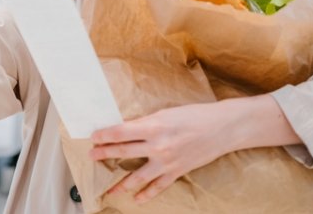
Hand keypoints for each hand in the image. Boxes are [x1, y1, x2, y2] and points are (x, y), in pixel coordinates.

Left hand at [89, 102, 227, 202]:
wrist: (221, 128)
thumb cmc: (194, 115)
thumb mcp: (166, 113)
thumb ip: (146, 123)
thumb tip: (127, 129)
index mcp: (153, 126)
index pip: (121, 132)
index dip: (104, 135)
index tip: (93, 137)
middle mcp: (157, 145)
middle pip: (124, 152)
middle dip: (105, 154)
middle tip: (91, 156)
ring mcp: (167, 161)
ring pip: (137, 176)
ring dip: (120, 183)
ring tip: (108, 189)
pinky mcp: (177, 171)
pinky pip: (157, 187)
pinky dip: (146, 195)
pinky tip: (136, 199)